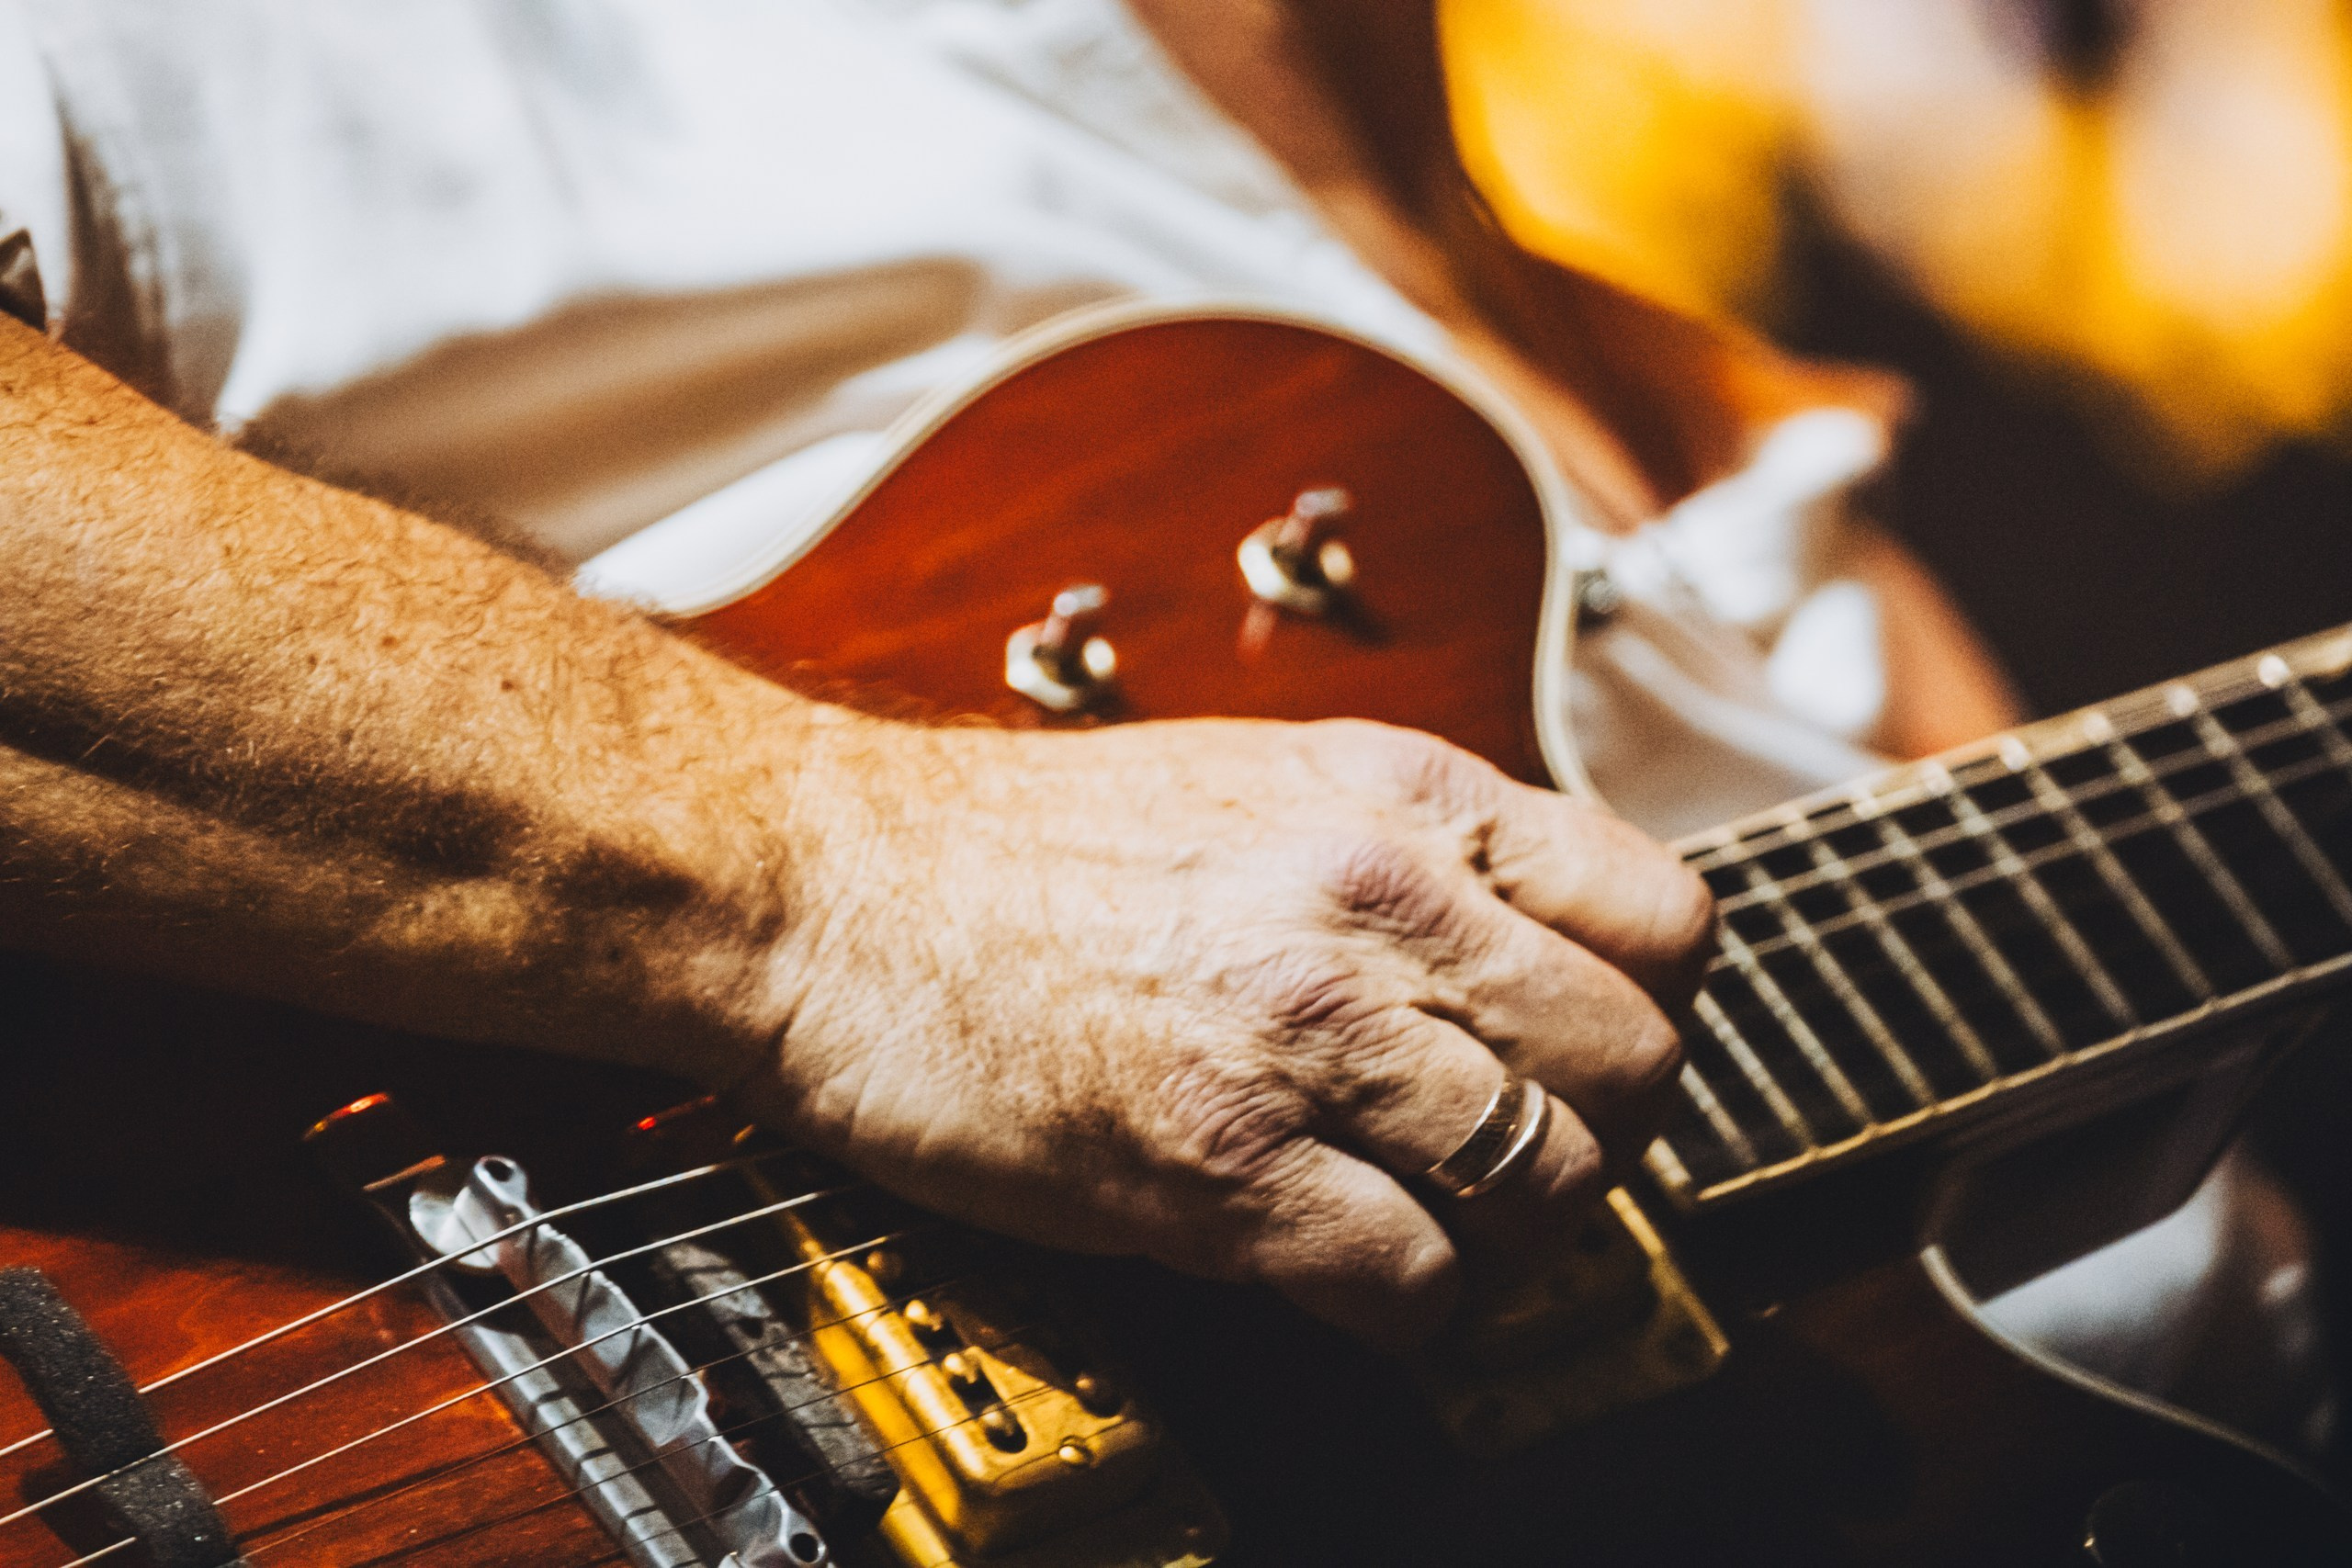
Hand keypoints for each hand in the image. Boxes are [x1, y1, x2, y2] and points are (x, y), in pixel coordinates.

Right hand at [742, 716, 1713, 1348]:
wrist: (829, 884)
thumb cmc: (1021, 841)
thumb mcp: (1262, 778)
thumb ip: (1412, 851)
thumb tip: (1530, 942)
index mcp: (1404, 799)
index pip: (1670, 920)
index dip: (1650, 1005)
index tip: (1589, 1048)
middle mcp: (1381, 909)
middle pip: (1636, 1065)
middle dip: (1599, 1131)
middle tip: (1521, 1156)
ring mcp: (1305, 1040)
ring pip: (1553, 1184)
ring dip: (1509, 1233)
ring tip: (1433, 1222)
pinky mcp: (1217, 1170)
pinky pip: (1417, 1284)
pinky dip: (1412, 1310)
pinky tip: (1353, 1276)